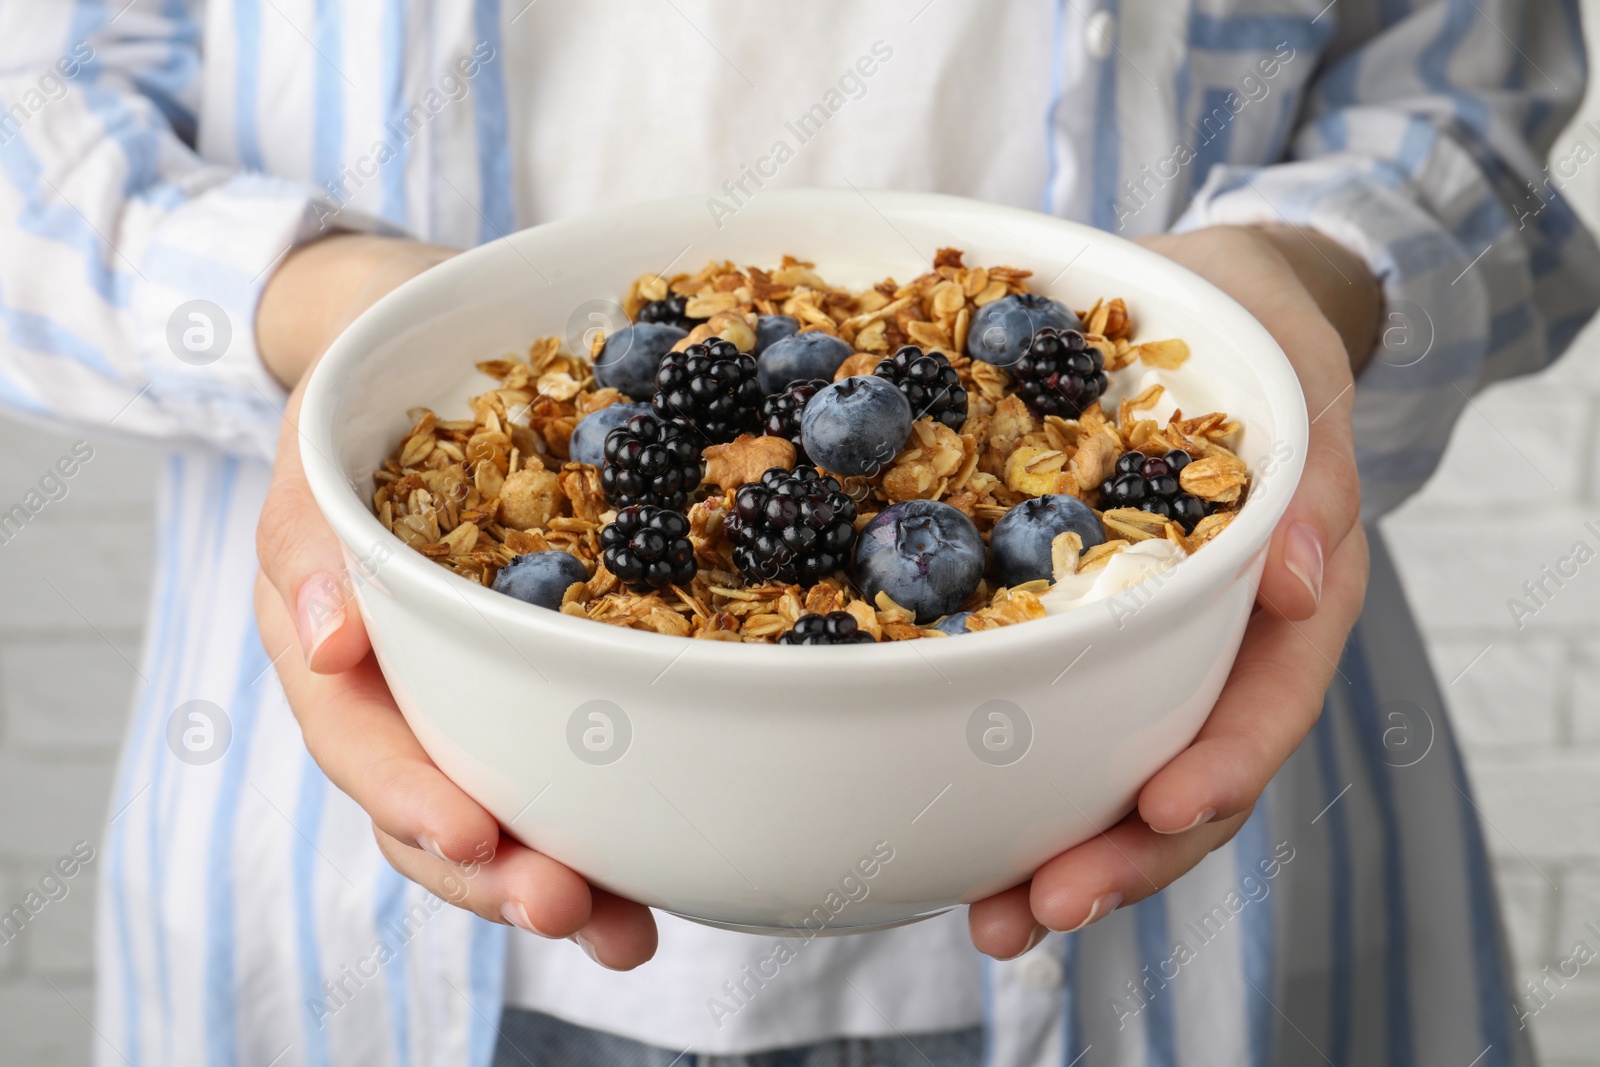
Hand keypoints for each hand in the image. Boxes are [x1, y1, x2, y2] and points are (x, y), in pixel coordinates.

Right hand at [253, 234, 659, 968]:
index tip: (477, 836)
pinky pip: (566, 759)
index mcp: (336, 648)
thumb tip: (324, 643)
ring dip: (563, 874)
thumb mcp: (317, 447)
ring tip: (630, 933)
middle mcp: (404, 689)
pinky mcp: (543, 676)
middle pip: (435, 809)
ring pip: (503, 807)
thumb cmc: (359, 398)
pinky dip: (608, 815)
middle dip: (499, 873)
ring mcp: (472, 691)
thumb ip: (311, 539)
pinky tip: (665, 874)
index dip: (412, 799)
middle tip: (573, 910)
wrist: (409, 346)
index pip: (361, 743)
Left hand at [968, 224, 1374, 956]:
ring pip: (1116, 776)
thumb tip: (1304, 580)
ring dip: (1059, 854)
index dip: (1218, 769)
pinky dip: (1010, 783)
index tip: (1156, 814)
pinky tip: (952, 837)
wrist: (1199, 305)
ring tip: (991, 919)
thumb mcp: (1294, 372)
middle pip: (1188, 778)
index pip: (1266, 703)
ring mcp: (1145, 651)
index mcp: (1284, 596)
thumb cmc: (1251, 333)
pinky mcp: (1073, 635)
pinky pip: (1050, 722)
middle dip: (1121, 855)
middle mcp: (1216, 644)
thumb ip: (1310, 472)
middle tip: (1042, 907)